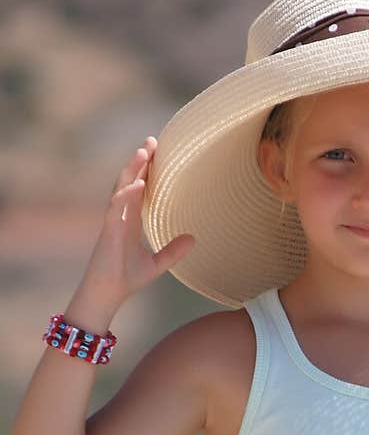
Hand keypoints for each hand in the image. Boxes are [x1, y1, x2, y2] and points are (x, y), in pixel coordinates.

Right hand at [80, 137, 195, 306]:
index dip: (147, 170)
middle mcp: (122, 215)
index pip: (140, 187)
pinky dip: (126, 194)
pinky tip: (137, 184)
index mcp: (131, 219)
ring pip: (122, 187)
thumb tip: (194, 239)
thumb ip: (173, 251)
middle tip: (151, 140)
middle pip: (130, 180)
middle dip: (139, 160)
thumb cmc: (127, 278)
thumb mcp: (157, 264)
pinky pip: (116, 207)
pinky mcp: (109, 230)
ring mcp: (114, 220)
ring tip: (143, 151)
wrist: (109, 294)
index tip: (158, 151)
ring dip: (132, 169)